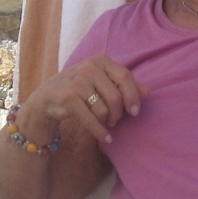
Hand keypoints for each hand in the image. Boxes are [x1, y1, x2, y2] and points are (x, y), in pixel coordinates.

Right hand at [16, 54, 147, 146]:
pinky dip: (100, 131)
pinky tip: (106, 138)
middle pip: (115, 96)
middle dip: (118, 113)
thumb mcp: (102, 82)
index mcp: (100, 60)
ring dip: (107, 121)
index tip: (135, 111)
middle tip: (115, 120)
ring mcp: (77, 82)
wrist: (48, 97)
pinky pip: (91, 119)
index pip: (125, 77)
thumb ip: (125, 85)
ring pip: (104, 109)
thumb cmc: (80, 88)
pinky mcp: (68, 98)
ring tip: (105, 123)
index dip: (133, 96)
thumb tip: (149, 92)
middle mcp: (89, 67)